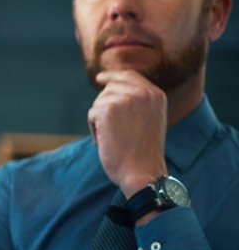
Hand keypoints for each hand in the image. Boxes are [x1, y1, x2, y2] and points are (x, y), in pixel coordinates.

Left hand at [88, 70, 167, 197]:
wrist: (142, 174)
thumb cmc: (143, 153)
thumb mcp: (149, 119)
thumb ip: (137, 102)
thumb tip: (110, 84)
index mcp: (156, 94)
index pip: (129, 75)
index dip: (112, 76)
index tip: (100, 78)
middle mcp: (143, 92)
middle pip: (110, 88)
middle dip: (107, 109)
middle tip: (120, 133)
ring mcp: (125, 98)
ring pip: (100, 102)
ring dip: (102, 121)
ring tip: (118, 139)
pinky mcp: (107, 109)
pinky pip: (92, 114)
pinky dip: (95, 129)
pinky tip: (109, 142)